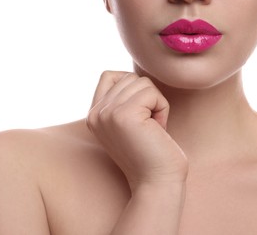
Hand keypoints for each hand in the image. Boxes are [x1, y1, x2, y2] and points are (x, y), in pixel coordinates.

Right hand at [87, 71, 187, 190]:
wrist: (156, 182)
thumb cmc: (150, 152)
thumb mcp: (127, 122)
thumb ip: (121, 99)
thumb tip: (134, 76)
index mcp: (93, 115)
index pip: (109, 75)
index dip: (131, 87)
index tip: (140, 115)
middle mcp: (95, 113)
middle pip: (129, 77)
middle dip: (147, 97)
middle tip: (148, 126)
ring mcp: (107, 114)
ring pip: (142, 82)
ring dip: (156, 103)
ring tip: (152, 128)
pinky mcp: (124, 115)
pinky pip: (152, 93)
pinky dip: (162, 108)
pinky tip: (158, 129)